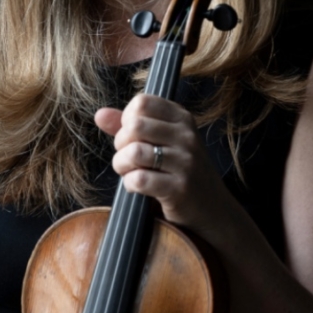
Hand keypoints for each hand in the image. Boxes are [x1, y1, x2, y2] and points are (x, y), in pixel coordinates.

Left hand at [95, 94, 232, 239]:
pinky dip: (130, 184)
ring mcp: (185, 162)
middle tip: (128, 158)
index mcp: (182, 119)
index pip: (142, 103)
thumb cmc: (180, 172)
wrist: (212, 210)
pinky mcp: (180, 188)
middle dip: (121, 144)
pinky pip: (139, 179)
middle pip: (134, 126)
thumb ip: (129, 126)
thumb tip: (99, 114)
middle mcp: (187, 136)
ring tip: (129, 172)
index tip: (134, 137)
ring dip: (121, 165)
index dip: (127, 120)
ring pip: (134, 152)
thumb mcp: (161, 142)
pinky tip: (138, 187)